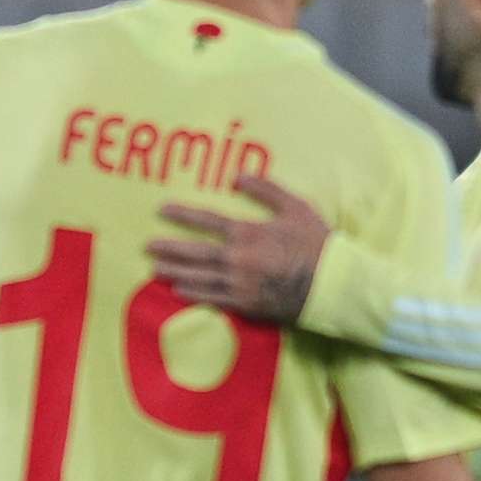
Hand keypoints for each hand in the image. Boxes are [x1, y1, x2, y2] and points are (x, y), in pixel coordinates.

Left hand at [145, 174, 332, 323]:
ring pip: (199, 277)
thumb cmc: (317, 243)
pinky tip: (178, 291)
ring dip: (174, 272)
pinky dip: (193, 295)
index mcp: (249, 234)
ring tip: (153, 269)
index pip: (207, 221)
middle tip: (146, 246)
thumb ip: (266, 190)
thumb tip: (237, 175)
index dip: (182, 215)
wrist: (334, 285)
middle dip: (169, 248)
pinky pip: (213, 299)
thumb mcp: (296, 207)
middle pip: (195, 253)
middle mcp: (238, 260)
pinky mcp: (246, 305)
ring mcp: (240, 285)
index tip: (162, 210)